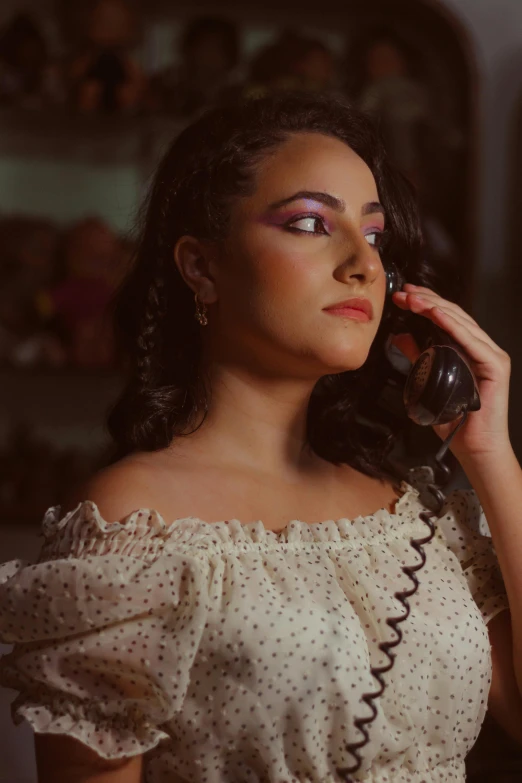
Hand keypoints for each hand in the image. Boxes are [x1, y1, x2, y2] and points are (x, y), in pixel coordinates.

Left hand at [389, 283, 511, 460]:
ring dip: (435, 308)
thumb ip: (418, 357)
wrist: (473, 447)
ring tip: (414, 300)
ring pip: (462, 323)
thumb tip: (400, 337)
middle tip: (404, 293)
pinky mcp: (495, 366)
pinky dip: (453, 326)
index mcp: (468, 350)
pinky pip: (472, 342)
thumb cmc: (455, 419)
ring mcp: (491, 355)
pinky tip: (436, 315)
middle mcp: (481, 348)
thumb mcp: (428, 380)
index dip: (425, 304)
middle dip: (426, 301)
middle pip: (453, 316)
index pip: (446, 319)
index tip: (403, 296)